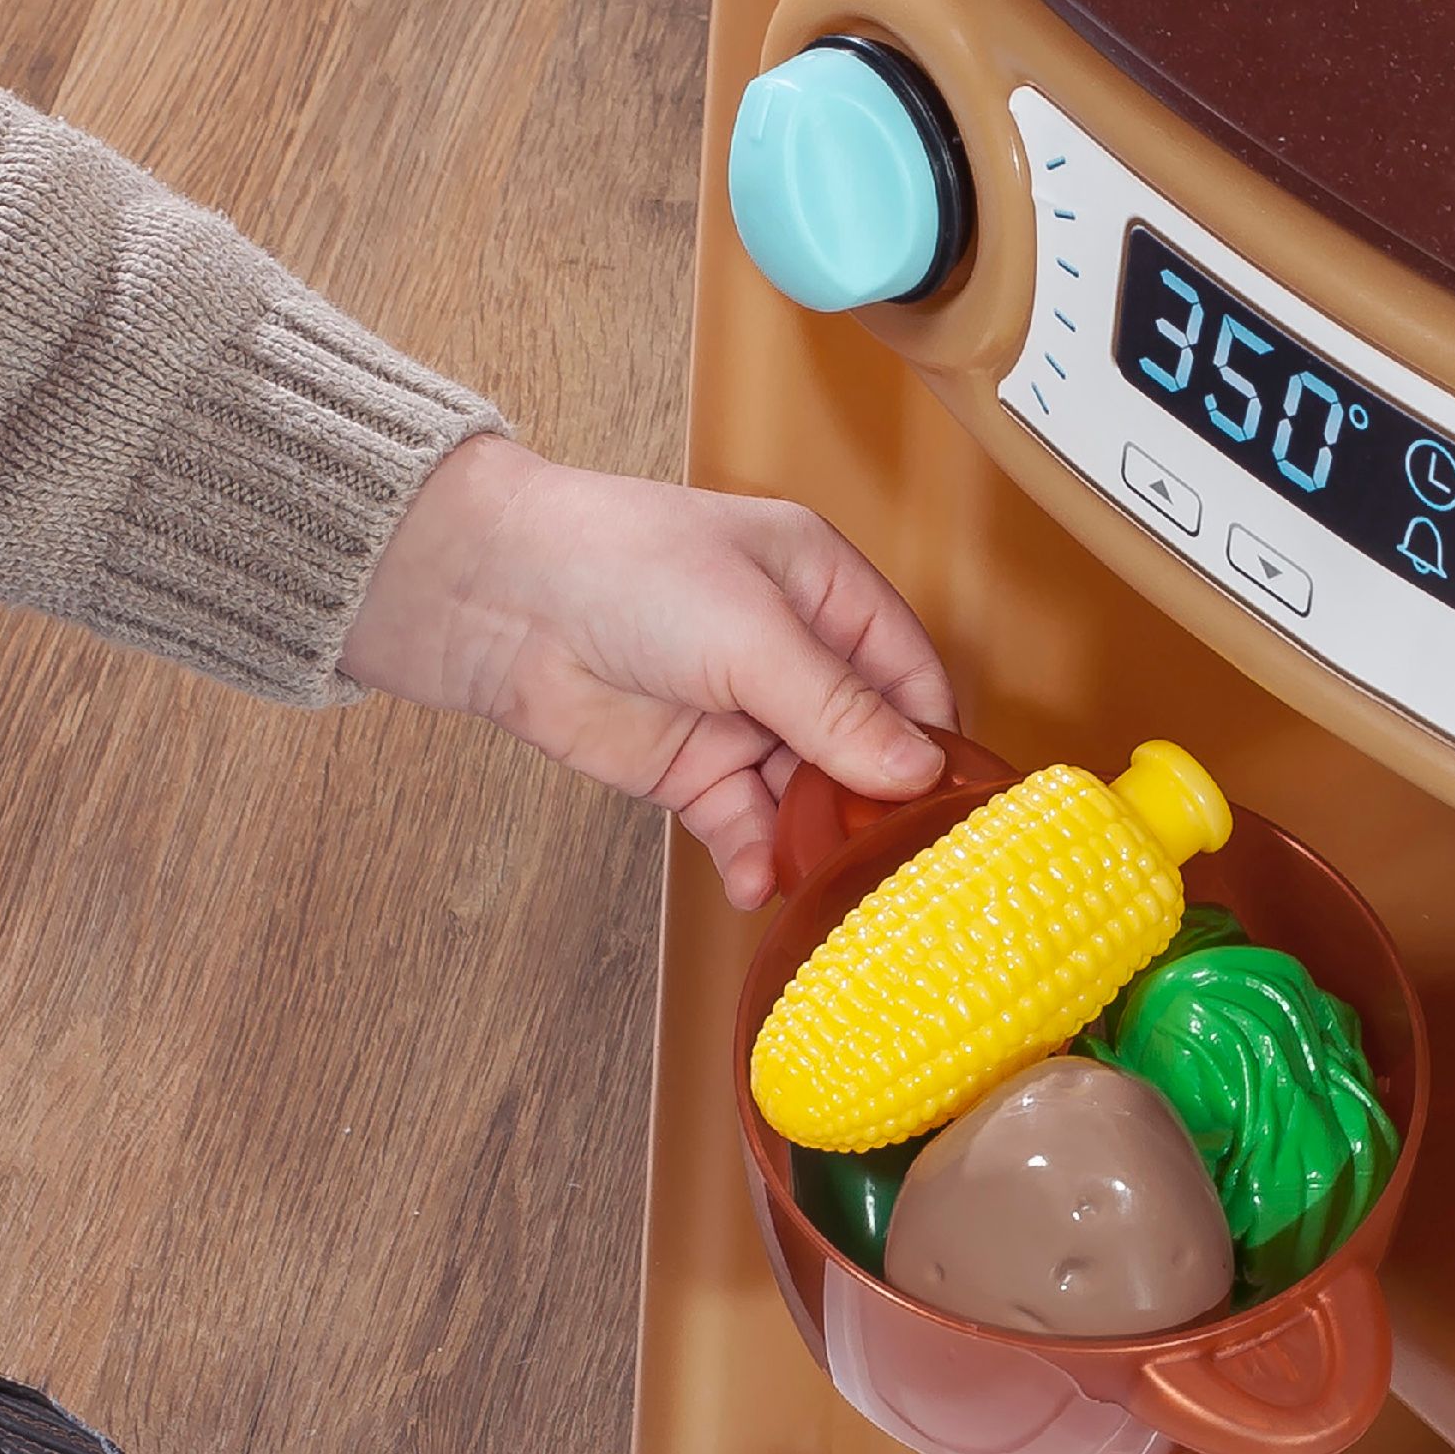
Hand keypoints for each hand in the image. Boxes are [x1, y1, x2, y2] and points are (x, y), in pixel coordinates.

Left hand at [343, 436, 957, 907]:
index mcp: (825, 591)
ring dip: (813, 842)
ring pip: (804, 797)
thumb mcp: (753, 633)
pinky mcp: (691, 770)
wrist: (502, 600)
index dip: (933, 739)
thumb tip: (914, 768)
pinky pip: (743, 826)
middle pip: (863, 747)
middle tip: (892, 865)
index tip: (952, 806)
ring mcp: (741, 718)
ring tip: (823, 885)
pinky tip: (756, 882)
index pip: (910, 675)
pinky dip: (753, 858)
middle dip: (874, 805)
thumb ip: (835, 709)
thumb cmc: (624, 568)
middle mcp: (792, 656)